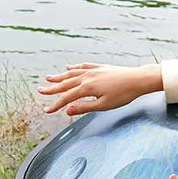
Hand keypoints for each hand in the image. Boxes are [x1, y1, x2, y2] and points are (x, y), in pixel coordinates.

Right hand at [38, 62, 162, 115]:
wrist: (138, 79)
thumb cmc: (123, 95)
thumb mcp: (104, 105)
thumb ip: (84, 107)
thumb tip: (67, 111)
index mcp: (87, 88)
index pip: (66, 97)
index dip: (55, 105)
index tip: (46, 111)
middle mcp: (87, 77)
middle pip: (66, 83)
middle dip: (52, 88)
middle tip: (40, 90)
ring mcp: (94, 70)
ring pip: (72, 73)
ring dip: (60, 76)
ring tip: (49, 78)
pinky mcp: (101, 67)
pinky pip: (83, 67)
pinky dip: (75, 67)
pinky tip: (69, 67)